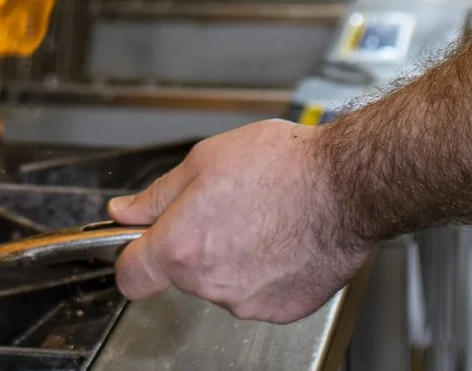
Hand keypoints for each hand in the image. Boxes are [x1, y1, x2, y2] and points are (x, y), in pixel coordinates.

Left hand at [106, 119, 372, 323]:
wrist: (345, 187)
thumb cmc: (284, 167)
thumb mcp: (205, 160)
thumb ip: (157, 195)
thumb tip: (125, 212)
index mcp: (182, 246)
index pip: (131, 276)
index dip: (132, 257)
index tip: (141, 246)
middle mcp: (210, 283)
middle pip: (182, 273)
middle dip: (196, 243)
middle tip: (226, 207)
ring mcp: (246, 302)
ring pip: (222, 282)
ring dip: (233, 257)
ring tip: (263, 218)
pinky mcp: (281, 311)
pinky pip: (258, 293)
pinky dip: (265, 271)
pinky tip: (282, 239)